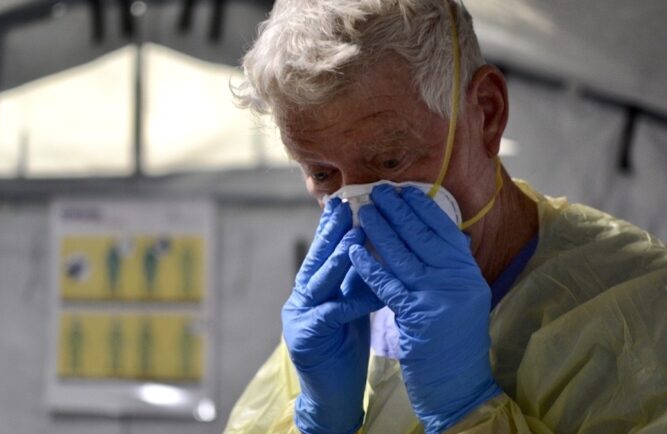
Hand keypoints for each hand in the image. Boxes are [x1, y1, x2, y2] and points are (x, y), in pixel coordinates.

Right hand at [283, 199, 383, 433]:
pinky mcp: (307, 338)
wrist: (332, 394)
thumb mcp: (350, 306)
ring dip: (337, 257)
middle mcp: (301, 298)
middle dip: (331, 231)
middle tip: (345, 205)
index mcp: (312, 289)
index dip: (331, 227)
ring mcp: (300, 317)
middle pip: (316, 259)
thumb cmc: (344, 347)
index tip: (344, 201)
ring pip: (319, 281)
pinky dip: (351, 300)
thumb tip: (372, 248)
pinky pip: (333, 314)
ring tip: (355, 235)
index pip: (322, 252)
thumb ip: (354, 280)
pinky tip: (370, 289)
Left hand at [348, 185, 501, 433]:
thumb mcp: (461, 299)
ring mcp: (440, 298)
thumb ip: (451, 269)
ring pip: (403, 255)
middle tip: (378, 191)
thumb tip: (441, 235)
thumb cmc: (455, 344)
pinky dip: (368, 266)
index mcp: (469, 273)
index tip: (405, 191)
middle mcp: (459, 281)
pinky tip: (353, 251)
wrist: (459, 387)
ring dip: (380, 230)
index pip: (445, 230)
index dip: (424, 208)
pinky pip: (387, 284)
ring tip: (364, 211)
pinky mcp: (418, 316)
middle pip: (423, 236)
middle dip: (398, 210)